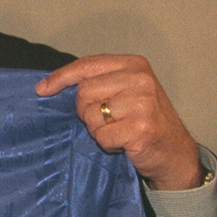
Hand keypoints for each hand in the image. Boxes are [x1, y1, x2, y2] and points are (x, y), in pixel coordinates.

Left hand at [35, 55, 203, 190]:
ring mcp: (142, 103)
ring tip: (119, 130)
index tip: (42, 89)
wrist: (175, 152)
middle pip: (83, 93)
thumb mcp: (126, 91)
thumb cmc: (144, 121)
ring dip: (98, 129)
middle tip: (109, 120)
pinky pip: (101, 136)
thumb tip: (50, 85)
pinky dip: (108, 144)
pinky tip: (125, 142)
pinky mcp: (140, 128)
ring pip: (90, 116)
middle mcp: (140, 79)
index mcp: (134, 65)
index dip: (60, 77)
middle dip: (87, 111)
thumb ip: (99, 83)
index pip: (87, 65)